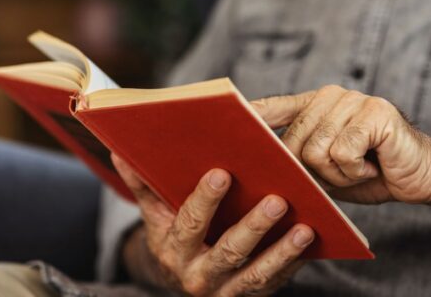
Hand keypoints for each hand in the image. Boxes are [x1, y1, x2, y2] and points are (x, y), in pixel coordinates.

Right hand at [111, 154, 314, 295]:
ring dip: (282, 252)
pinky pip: (275, 283)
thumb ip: (142, 182)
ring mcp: (226, 292)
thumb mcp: (154, 212)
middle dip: (254, 227)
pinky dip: (294, 264)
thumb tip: (119, 148)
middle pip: (229, 251)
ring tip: (304, 228)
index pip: (189, 223)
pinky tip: (311, 243)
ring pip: (257, 273)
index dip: (205, 200)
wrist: (181, 279)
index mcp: (172, 250)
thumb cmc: (172, 233)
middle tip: (278, 200)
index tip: (223, 173)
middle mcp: (197, 276)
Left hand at [252, 86, 430, 204]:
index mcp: (315, 105)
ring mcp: (353, 100)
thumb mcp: (326, 168)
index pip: (274, 107)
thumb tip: (261, 165)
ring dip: (339, 173)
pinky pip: (342, 152)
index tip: (220, 115)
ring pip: (316, 150)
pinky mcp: (375, 112)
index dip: (248, 114)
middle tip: (346, 170)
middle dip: (315, 170)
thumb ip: (299, 159)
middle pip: (294, 142)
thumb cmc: (370, 172)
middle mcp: (331, 96)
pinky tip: (374, 163)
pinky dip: (356, 170)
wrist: (422, 176)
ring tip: (361, 166)